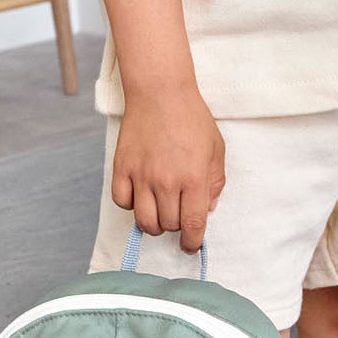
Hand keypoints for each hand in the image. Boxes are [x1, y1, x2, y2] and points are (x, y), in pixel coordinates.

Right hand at [112, 84, 225, 253]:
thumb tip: (208, 209)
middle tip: (177, 213)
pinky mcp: (122, 167)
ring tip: (159, 211)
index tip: (191, 245)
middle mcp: (166, 181)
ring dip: (154, 223)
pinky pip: (122, 202)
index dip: (192, 241)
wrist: (160, 92)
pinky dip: (131, 205)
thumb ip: (215, 182)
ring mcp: (141, 175)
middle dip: (175, 226)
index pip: (192, 224)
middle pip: (168, 225)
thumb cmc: (191, 119)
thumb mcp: (216, 149)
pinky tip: (140, 195)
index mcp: (193, 177)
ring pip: (144, 221)